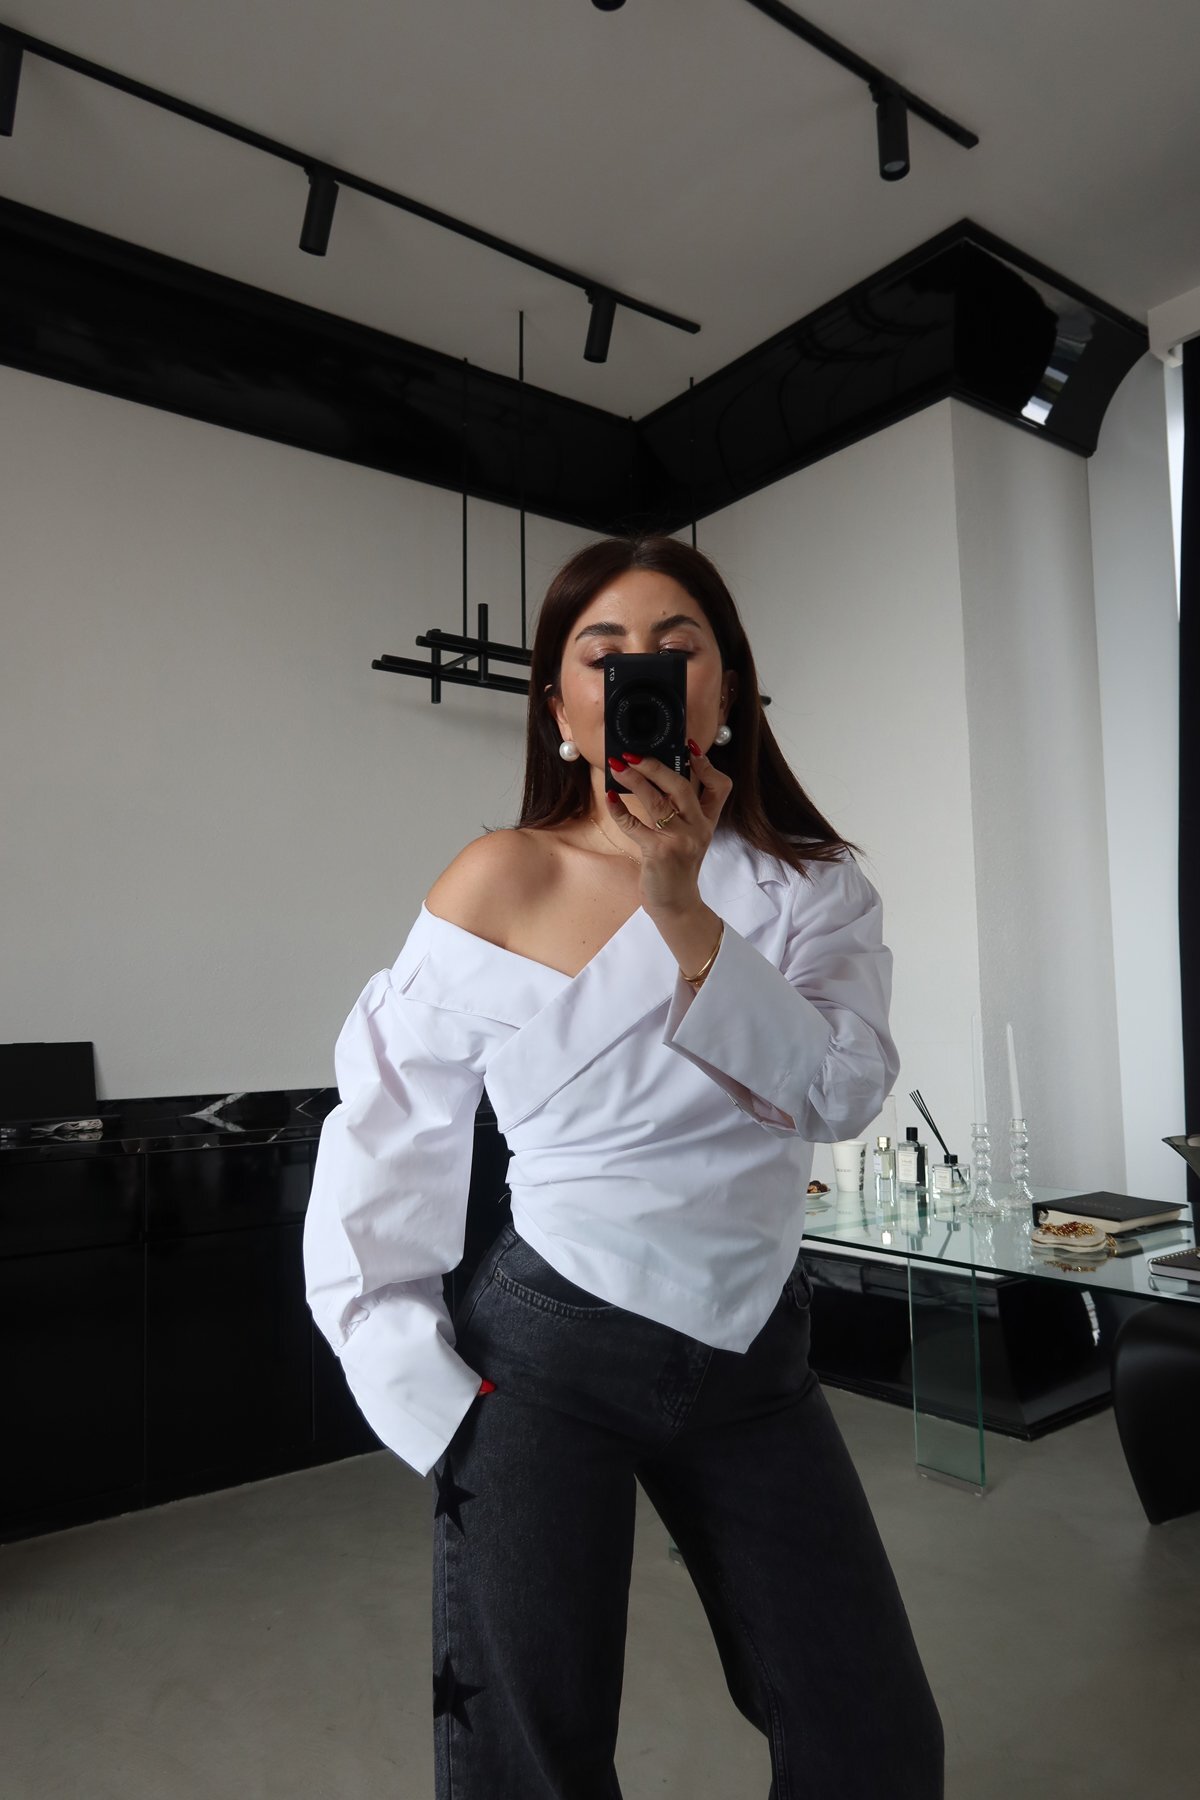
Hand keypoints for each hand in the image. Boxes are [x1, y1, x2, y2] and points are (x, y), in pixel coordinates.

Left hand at [605, 741, 731, 912]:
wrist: (676, 905)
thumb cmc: (676, 868)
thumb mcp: (689, 838)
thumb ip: (681, 811)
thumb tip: (655, 777)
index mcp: (707, 821)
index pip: (719, 787)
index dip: (707, 765)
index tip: (690, 746)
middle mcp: (698, 828)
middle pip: (682, 787)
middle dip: (656, 766)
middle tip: (633, 754)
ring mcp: (680, 841)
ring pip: (657, 802)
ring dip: (635, 781)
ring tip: (617, 767)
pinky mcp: (659, 853)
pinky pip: (635, 825)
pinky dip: (620, 810)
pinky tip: (610, 798)